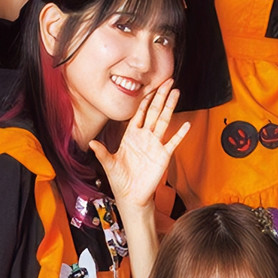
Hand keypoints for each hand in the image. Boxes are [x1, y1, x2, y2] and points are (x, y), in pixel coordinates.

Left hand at [90, 77, 188, 210]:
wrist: (132, 196)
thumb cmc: (120, 180)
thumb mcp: (109, 164)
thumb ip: (102, 152)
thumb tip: (91, 143)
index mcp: (131, 136)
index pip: (140, 113)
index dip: (145, 99)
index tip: (150, 86)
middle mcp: (145, 137)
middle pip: (155, 111)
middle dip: (161, 96)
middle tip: (168, 81)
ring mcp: (155, 145)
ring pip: (164, 121)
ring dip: (170, 107)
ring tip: (176, 93)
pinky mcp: (163, 156)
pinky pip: (173, 142)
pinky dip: (180, 133)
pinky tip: (186, 124)